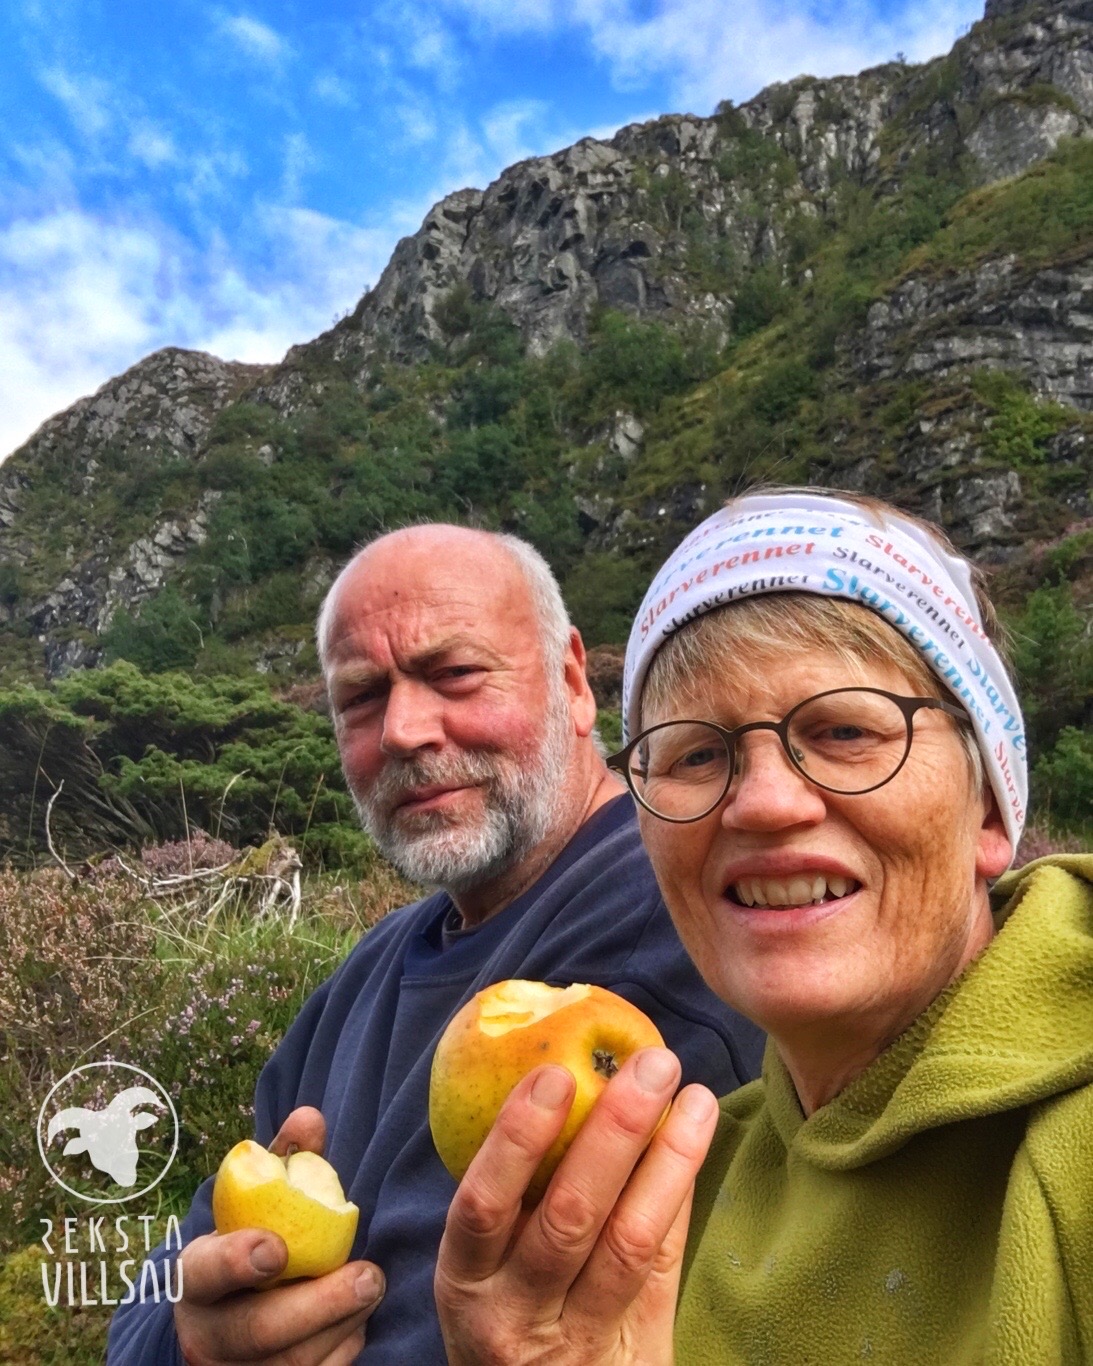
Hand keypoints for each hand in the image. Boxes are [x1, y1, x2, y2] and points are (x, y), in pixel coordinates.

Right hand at [174, 1108, 383, 1365]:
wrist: (219, 1321)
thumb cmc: (246, 1243)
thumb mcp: (251, 1204)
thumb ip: (279, 1161)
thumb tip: (310, 1116)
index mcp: (195, 1278)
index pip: (204, 1273)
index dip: (235, 1261)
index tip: (276, 1246)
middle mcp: (208, 1333)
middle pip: (257, 1331)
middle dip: (318, 1305)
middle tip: (368, 1276)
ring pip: (291, 1363)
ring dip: (342, 1324)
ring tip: (372, 1287)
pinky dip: (342, 1351)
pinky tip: (359, 1321)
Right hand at [434, 1048, 718, 1365]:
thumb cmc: (508, 1320)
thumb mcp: (485, 1272)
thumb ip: (511, 1198)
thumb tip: (564, 1080)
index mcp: (466, 1280)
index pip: (483, 1206)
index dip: (516, 1138)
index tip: (554, 1073)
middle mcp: (515, 1316)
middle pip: (569, 1217)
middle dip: (614, 1131)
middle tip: (652, 1064)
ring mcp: (579, 1340)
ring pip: (629, 1241)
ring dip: (668, 1158)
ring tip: (696, 1098)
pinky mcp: (634, 1354)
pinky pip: (663, 1264)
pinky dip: (678, 1195)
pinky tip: (695, 1141)